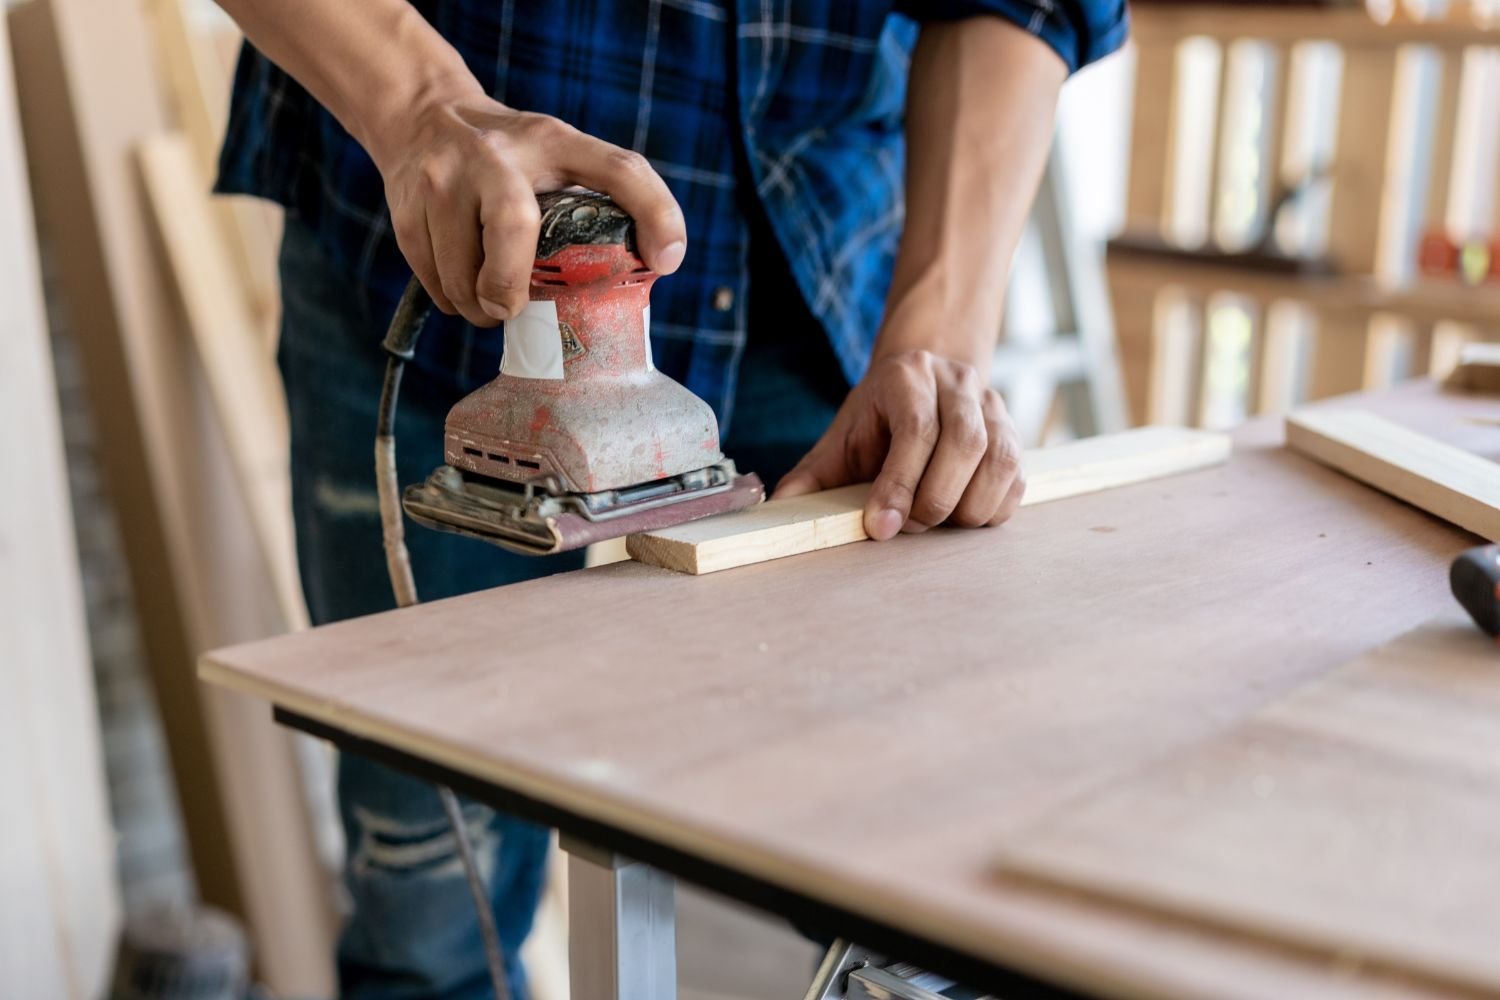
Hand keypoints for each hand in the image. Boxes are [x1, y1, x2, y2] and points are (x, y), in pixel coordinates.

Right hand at [368, 85, 686, 326]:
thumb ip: (603, 198)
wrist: (422, 116)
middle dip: (512, 285)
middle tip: (514, 309)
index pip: (619, 169)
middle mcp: (497, 155)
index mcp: (553, 141)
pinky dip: (452, 300)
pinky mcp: (408, 209)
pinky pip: (435, 282)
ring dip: (480, 307)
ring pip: (463, 275)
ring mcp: (445, 179)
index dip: (655, 215)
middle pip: (513, 227)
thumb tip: (658, 265)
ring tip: (492, 301)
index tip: (665, 263)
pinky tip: (462, 283)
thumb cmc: (512, 157)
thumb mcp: (560, 155)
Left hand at [774, 350, 1024, 539]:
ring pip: (1000, 460)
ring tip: (937, 523)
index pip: (916, 430)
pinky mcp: (1014, 433)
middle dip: (935, 499)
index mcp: (907, 377)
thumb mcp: (841, 438)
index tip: (881, 527)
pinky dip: (993, 508)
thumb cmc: (877, 418)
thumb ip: (813, 475)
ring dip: (969, 507)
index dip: (900, 484)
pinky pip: (1017, 477)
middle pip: (965, 444)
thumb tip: (781, 509)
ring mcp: (993, 405)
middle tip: (909, 527)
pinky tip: (963, 516)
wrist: (923, 380)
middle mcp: (957, 383)